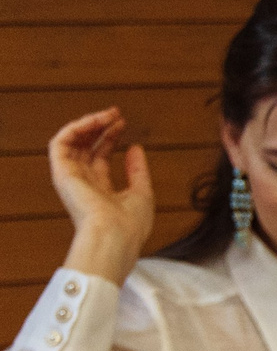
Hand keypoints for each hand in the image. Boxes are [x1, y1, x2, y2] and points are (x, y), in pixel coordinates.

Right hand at [51, 109, 155, 283]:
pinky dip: (76, 128)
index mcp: (99, 190)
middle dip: (100, 127)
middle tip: (116, 113)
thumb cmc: (131, 225)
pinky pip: (60, 143)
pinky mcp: (61, 173)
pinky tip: (95, 122)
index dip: (110, 138)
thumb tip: (136, 147)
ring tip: (108, 114)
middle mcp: (82, 183)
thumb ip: (137, 170)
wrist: (115, 237)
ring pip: (71, 142)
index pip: (100, 157)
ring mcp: (70, 178)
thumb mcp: (142, 192)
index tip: (124, 123)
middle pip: (85, 147)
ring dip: (88, 124)